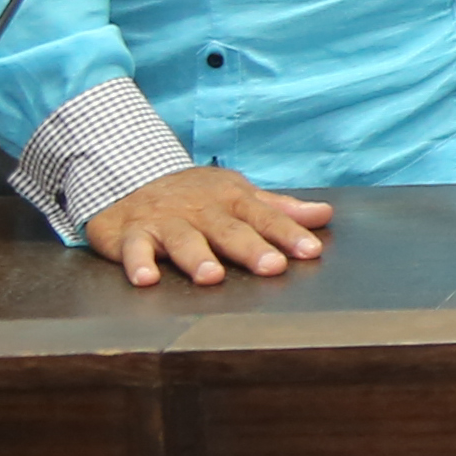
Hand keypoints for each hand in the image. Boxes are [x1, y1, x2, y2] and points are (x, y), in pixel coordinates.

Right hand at [84, 166, 332, 285]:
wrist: (130, 176)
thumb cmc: (195, 194)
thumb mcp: (238, 194)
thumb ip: (279, 209)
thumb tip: (324, 214)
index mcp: (232, 200)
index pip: (266, 217)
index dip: (289, 234)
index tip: (311, 251)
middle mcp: (202, 211)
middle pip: (229, 230)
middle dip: (251, 248)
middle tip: (272, 266)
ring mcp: (166, 221)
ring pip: (183, 239)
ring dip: (197, 257)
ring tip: (212, 276)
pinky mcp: (131, 234)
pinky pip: (133, 249)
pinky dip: (138, 263)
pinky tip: (146, 279)